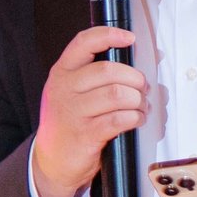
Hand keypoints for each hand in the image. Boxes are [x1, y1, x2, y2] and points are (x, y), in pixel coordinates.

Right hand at [30, 24, 146, 196]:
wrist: (51, 160)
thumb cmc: (68, 122)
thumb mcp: (71, 92)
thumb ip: (97, 75)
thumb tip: (144, 57)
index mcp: (62, 72)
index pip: (84, 43)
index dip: (109, 36)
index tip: (130, 38)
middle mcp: (64, 88)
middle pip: (108, 71)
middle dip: (134, 78)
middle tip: (142, 88)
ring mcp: (73, 112)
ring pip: (117, 95)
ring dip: (137, 100)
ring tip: (141, 106)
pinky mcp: (85, 134)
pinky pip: (118, 119)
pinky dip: (134, 117)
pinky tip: (136, 119)